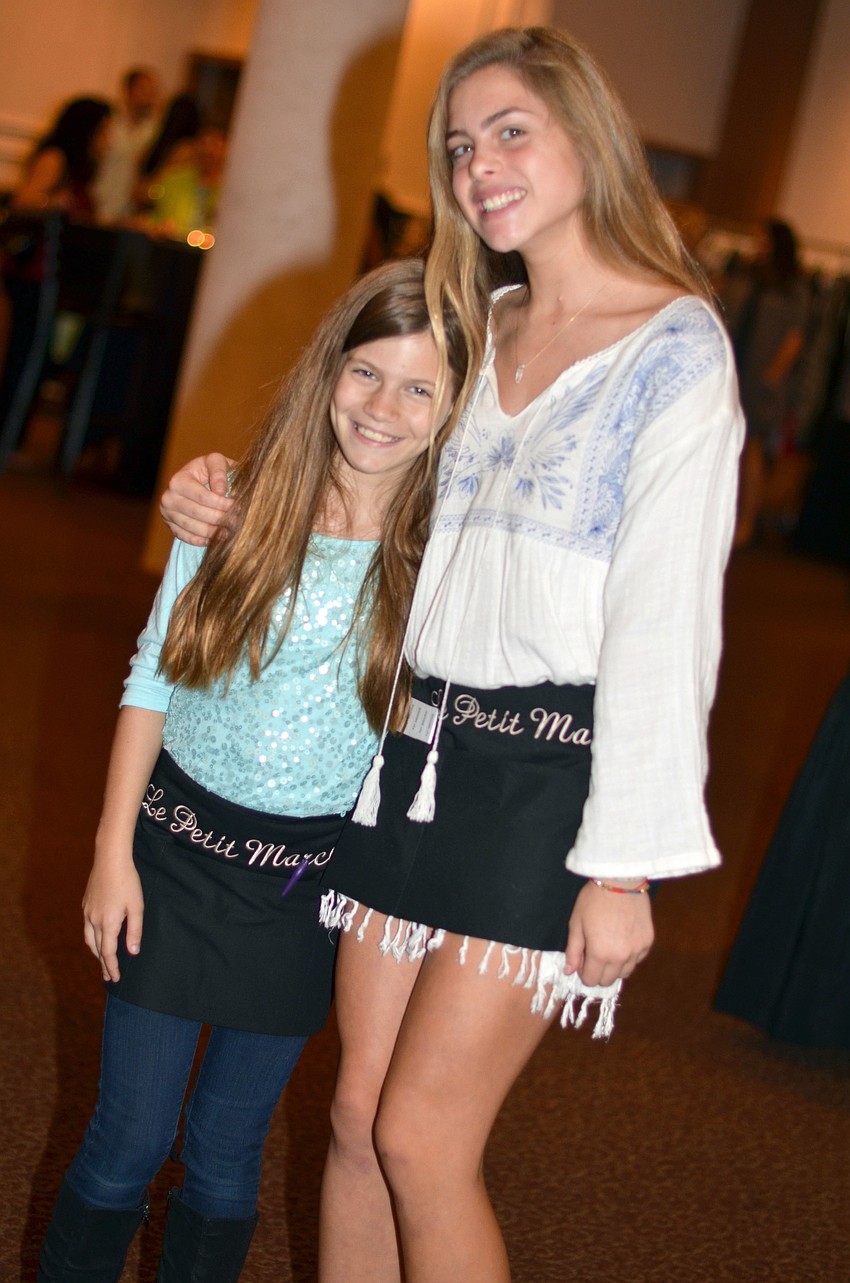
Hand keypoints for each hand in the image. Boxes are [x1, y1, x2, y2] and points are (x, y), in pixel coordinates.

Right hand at [82, 856, 144, 982]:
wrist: (110, 860)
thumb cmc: (128, 882)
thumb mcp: (137, 907)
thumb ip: (135, 931)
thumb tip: (132, 952)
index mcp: (108, 923)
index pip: (108, 953)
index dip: (112, 967)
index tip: (115, 979)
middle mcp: (94, 920)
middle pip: (96, 949)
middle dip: (103, 963)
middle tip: (108, 975)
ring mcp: (88, 912)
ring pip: (89, 939)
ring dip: (96, 952)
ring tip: (102, 960)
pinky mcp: (86, 903)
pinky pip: (87, 926)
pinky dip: (92, 937)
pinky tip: (97, 936)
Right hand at [159, 452, 235, 545]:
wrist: (199, 480)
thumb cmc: (210, 470)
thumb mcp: (216, 462)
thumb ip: (219, 472)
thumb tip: (220, 492)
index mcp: (178, 480)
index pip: (202, 497)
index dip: (221, 503)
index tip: (236, 506)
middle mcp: (169, 497)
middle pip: (197, 513)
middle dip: (219, 518)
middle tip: (236, 522)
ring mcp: (167, 513)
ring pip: (193, 528)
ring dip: (213, 532)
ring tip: (229, 532)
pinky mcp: (170, 525)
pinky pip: (186, 537)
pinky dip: (202, 540)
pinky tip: (216, 539)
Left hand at [565, 880, 653, 987]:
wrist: (620, 880)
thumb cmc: (593, 900)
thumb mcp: (576, 923)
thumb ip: (573, 951)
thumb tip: (569, 972)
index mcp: (599, 954)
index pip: (591, 980)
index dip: (584, 972)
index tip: (583, 959)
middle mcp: (620, 957)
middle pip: (608, 980)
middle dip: (599, 972)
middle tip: (595, 953)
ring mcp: (637, 951)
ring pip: (625, 973)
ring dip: (615, 967)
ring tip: (610, 947)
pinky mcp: (648, 942)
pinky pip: (638, 960)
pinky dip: (630, 956)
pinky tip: (623, 941)